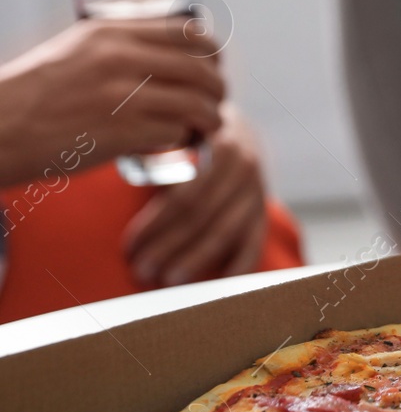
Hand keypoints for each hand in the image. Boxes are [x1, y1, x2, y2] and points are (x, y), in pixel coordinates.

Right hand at [0, 18, 224, 186]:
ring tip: (209, 124)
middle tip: (215, 101)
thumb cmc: (38, 91)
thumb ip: (120, 43)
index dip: (213, 51)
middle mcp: (119, 59)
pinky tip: (181, 141)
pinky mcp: (122, 132)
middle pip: (202, 70)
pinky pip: (176, 132)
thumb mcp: (76, 48)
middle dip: (218, 88)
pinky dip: (185, 138)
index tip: (214, 65)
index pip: (189, 32)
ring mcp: (122, 96)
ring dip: (212, 118)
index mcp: (111, 32)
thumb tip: (171, 48)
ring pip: (197, 104)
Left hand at [124, 102, 269, 286]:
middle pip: (204, 218)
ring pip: (226, 234)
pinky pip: (253, 245)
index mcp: (220, 146)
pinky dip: (238, 268)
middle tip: (141, 270)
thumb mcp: (174, 128)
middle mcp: (246, 168)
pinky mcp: (262, 212)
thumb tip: (126, 165)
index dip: (156, 225)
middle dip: (170, 247)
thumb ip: (156, 149)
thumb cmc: (185, 130)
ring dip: (195, 260)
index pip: (186, 196)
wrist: (229, 125)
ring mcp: (258, 191)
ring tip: (167, 280)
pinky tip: (216, 286)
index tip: (129, 246)